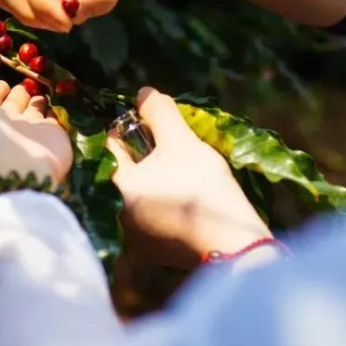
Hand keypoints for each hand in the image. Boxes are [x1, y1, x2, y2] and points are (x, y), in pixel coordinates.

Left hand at [0, 61, 72, 194]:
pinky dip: (52, 110)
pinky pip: (52, 118)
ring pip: (30, 111)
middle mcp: (2, 124)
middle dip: (13, 93)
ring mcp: (27, 131)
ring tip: (37, 88)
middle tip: (20, 83)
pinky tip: (53, 102)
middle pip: (9, 104)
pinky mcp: (52, 136)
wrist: (12, 164)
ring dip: (33, 99)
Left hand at [106, 88, 270, 265]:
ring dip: (156, 182)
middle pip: (125, 172)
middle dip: (145, 157)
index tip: (154, 125)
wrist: (235, 243)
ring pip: (141, 196)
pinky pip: (154, 218)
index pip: (110, 144)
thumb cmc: (202, 187)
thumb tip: (142, 93)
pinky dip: (166, 206)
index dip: (131, 128)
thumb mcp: (181, 142)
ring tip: (184, 175)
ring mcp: (135, 238)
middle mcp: (117, 215)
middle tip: (173, 149)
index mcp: (115, 186)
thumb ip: (159, 113)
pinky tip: (188, 200)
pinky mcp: (156, 252)